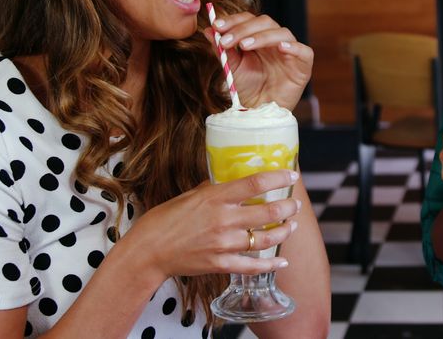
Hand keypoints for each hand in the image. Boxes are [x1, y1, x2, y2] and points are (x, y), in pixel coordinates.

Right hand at [133, 169, 302, 278]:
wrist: (148, 251)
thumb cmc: (164, 220)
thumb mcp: (189, 196)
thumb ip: (213, 190)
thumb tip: (230, 183)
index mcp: (215, 197)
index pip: (256, 183)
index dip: (279, 178)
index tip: (292, 175)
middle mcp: (224, 219)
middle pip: (269, 212)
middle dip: (288, 207)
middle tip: (294, 205)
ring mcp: (224, 243)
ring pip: (266, 238)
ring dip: (285, 231)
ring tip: (292, 226)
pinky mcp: (221, 264)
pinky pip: (253, 266)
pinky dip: (271, 264)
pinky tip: (282, 261)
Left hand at [204, 12, 312, 110]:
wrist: (259, 112)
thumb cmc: (248, 89)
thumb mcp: (231, 67)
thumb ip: (221, 49)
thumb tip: (208, 31)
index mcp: (258, 37)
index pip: (248, 19)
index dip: (234, 20)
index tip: (216, 26)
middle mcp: (275, 41)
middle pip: (265, 22)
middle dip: (243, 28)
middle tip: (226, 40)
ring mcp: (290, 51)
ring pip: (282, 33)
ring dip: (262, 36)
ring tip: (244, 46)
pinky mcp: (303, 64)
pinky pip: (304, 51)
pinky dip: (293, 47)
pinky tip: (280, 48)